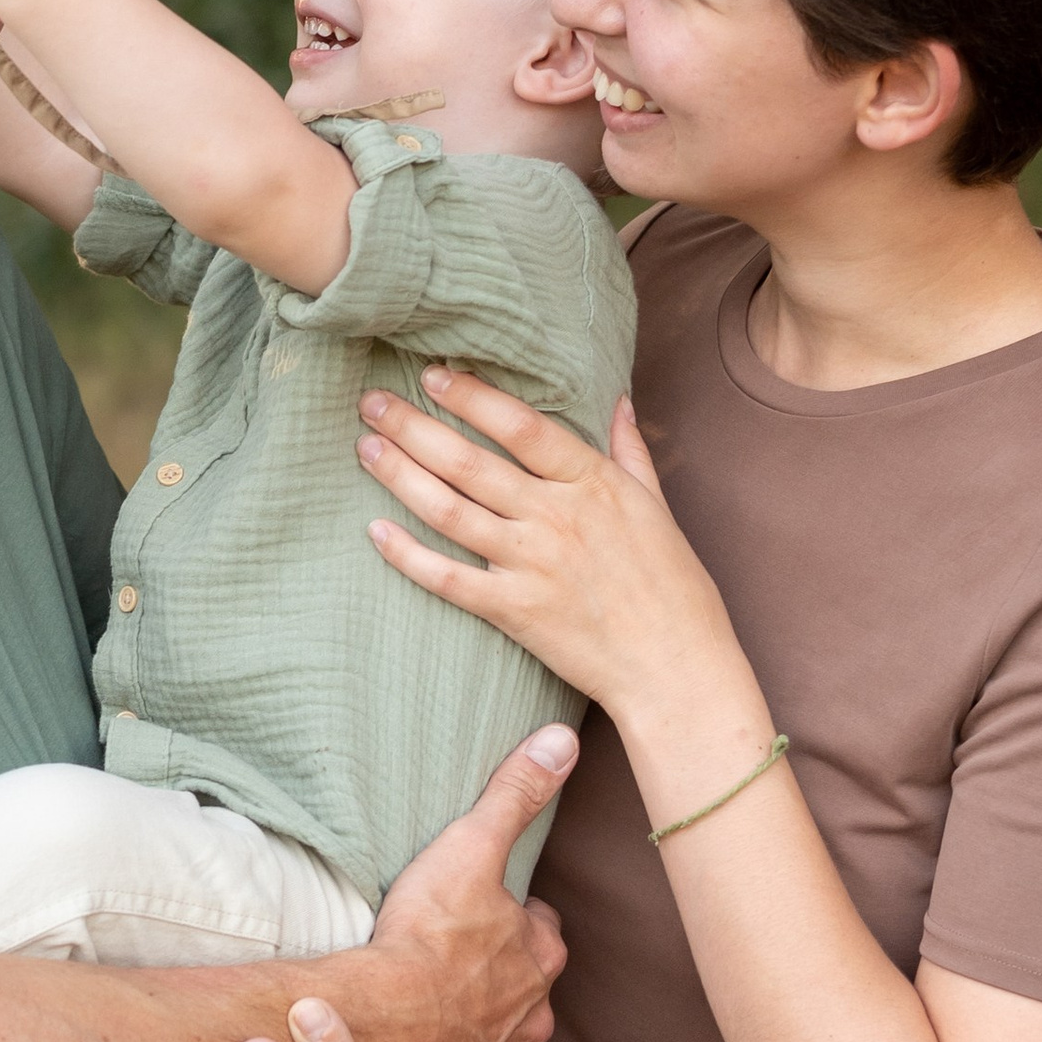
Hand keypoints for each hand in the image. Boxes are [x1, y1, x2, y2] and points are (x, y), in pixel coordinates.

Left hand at [355, 370, 763, 728]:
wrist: (675, 667)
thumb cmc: (674, 588)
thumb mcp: (658, 507)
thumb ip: (630, 451)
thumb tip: (618, 401)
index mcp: (592, 484)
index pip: (520, 426)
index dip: (472, 396)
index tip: (434, 374)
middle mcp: (556, 517)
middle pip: (470, 462)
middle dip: (413, 426)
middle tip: (372, 403)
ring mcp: (532, 565)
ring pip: (450, 510)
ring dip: (401, 476)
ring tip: (366, 448)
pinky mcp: (515, 611)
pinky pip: (448, 579)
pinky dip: (408, 556)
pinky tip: (375, 532)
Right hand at [366, 718, 573, 1041]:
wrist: (380, 1019)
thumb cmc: (426, 935)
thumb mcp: (471, 847)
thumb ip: (515, 795)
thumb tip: (564, 739)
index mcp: (542, 954)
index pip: (541, 928)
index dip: (513, 914)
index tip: (482, 906)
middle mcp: (535, 1011)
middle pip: (525, 980)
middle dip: (500, 967)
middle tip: (456, 949)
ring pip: (502, 1027)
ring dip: (478, 1012)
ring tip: (435, 994)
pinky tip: (422, 1039)